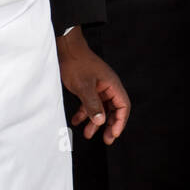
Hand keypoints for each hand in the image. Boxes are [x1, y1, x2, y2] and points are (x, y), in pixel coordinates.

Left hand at [56, 28, 129, 143]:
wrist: (66, 49)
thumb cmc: (77, 63)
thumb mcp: (84, 86)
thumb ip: (93, 105)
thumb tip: (101, 121)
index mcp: (112, 84)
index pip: (123, 106)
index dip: (120, 121)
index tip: (114, 133)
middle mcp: (107, 87)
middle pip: (113, 109)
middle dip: (110, 125)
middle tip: (107, 139)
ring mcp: (98, 87)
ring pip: (100, 108)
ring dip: (95, 122)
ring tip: (88, 134)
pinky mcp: (88, 87)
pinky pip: (89, 104)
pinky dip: (84, 113)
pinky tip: (76, 120)